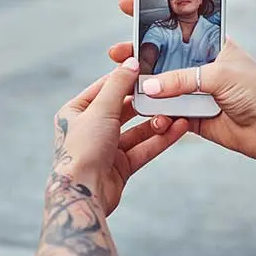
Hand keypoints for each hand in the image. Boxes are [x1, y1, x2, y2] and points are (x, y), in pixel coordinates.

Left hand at [52, 57, 189, 214]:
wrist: (83, 194)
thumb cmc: (83, 150)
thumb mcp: (101, 109)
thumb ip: (118, 85)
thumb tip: (130, 62)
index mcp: (76, 112)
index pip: (104, 88)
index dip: (125, 78)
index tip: (147, 69)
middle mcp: (90, 129)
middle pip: (124, 109)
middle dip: (146, 103)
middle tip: (167, 92)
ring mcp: (106, 148)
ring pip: (137, 130)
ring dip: (157, 122)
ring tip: (177, 113)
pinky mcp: (120, 166)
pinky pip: (144, 148)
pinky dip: (161, 139)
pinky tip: (179, 129)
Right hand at [108, 0, 255, 176]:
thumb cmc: (255, 92)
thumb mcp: (219, 75)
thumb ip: (182, 79)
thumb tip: (149, 87)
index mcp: (211, 44)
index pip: (179, 23)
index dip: (154, 13)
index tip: (128, 5)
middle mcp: (200, 64)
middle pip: (163, 54)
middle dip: (138, 51)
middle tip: (117, 51)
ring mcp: (195, 89)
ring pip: (161, 83)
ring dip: (142, 82)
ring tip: (121, 79)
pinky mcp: (191, 114)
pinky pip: (166, 110)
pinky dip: (154, 109)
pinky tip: (139, 104)